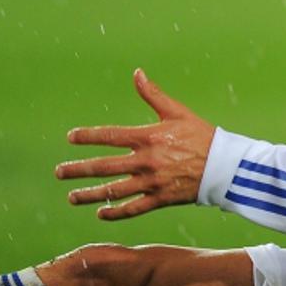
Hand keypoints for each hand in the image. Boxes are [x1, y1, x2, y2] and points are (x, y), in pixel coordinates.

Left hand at [56, 69, 216, 219]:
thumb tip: (137, 72)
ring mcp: (152, 182)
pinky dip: (116, 213)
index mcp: (148, 137)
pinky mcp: (161, 199)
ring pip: (114, 191)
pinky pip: (134, 209)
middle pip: (104, 167)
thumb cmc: (202, 135)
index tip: (70, 138)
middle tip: (59, 173)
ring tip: (72, 197)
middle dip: (79, 170)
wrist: (226, 166)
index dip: (88, 136)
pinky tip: (101, 213)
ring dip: (90, 194)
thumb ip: (153, 94)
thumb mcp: (177, 112)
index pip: (110, 136)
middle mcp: (146, 161)